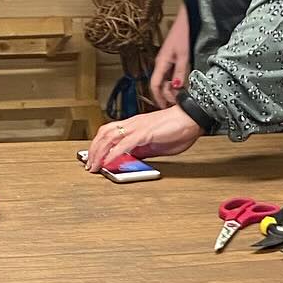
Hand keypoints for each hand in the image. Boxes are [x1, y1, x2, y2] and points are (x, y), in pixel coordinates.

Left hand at [83, 105, 202, 172]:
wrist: (193, 116)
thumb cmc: (179, 128)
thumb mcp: (156, 143)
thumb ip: (142, 150)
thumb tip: (131, 158)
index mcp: (135, 124)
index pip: (109, 131)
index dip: (98, 144)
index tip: (93, 157)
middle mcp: (133, 123)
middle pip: (105, 133)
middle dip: (94, 149)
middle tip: (89, 165)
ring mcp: (138, 127)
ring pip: (110, 137)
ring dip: (99, 152)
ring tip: (94, 165)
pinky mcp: (145, 132)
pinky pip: (124, 144)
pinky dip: (113, 154)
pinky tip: (108, 162)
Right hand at [150, 4, 190, 108]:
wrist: (187, 19)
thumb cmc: (183, 32)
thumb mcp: (184, 56)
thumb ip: (180, 73)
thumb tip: (176, 88)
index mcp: (161, 63)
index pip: (154, 85)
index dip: (158, 98)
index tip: (164, 107)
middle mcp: (161, 63)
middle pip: (159, 85)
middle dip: (166, 95)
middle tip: (177, 101)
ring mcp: (166, 60)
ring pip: (165, 80)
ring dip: (171, 88)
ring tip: (181, 94)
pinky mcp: (172, 58)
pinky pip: (171, 74)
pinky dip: (175, 81)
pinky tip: (182, 83)